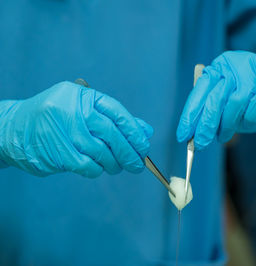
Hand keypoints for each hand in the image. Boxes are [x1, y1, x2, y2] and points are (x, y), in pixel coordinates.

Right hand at [0, 81, 152, 177]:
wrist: (12, 130)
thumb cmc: (56, 119)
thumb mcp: (82, 110)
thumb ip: (113, 119)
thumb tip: (146, 132)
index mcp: (81, 96)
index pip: (117, 113)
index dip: (134, 131)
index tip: (144, 145)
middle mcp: (72, 111)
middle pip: (112, 134)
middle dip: (130, 152)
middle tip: (138, 164)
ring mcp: (64, 132)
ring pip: (102, 152)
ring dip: (115, 163)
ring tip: (118, 167)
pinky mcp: (57, 153)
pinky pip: (88, 166)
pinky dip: (98, 170)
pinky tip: (99, 168)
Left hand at [176, 51, 255, 149]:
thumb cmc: (253, 102)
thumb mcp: (227, 105)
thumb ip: (210, 110)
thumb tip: (191, 130)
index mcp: (221, 66)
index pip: (201, 90)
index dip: (190, 114)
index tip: (183, 136)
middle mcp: (236, 64)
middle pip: (215, 97)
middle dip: (206, 125)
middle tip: (200, 144)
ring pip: (234, 103)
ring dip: (228, 125)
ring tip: (225, 136)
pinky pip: (254, 108)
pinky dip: (250, 120)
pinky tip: (250, 122)